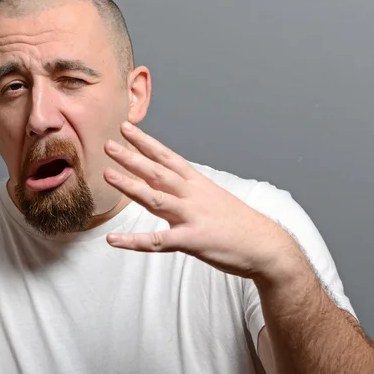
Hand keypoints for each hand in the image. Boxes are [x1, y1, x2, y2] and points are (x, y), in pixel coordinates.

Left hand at [103, 121, 291, 280]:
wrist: (265, 245)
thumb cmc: (237, 222)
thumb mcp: (213, 196)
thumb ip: (188, 189)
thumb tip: (167, 182)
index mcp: (197, 182)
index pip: (167, 157)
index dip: (145, 142)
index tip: (126, 128)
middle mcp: (192, 195)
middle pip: (157, 172)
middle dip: (132, 157)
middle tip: (109, 144)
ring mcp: (191, 217)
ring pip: (155, 199)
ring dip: (130, 186)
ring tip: (107, 175)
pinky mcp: (191, 241)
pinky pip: (157, 242)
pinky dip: (133, 242)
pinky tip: (112, 240)